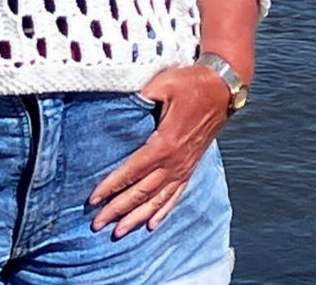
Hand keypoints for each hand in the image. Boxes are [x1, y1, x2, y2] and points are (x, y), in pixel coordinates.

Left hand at [88, 65, 230, 236]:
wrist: (222, 88)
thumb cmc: (190, 82)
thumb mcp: (162, 83)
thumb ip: (140, 95)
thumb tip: (119, 101)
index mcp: (164, 143)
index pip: (132, 171)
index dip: (111, 186)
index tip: (93, 199)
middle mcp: (174, 162)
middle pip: (142, 192)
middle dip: (118, 209)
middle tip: (97, 223)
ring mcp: (184, 167)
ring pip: (157, 200)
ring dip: (136, 217)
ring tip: (119, 232)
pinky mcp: (191, 166)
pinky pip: (175, 195)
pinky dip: (162, 211)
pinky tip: (151, 224)